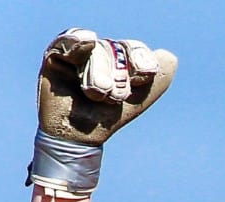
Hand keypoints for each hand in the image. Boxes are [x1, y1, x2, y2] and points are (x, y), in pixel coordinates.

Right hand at [36, 29, 176, 147]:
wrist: (79, 138)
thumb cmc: (105, 120)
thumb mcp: (137, 101)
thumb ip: (157, 79)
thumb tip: (168, 56)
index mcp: (118, 58)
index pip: (133, 49)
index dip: (140, 60)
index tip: (143, 76)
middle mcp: (98, 52)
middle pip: (114, 49)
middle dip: (117, 75)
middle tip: (113, 97)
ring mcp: (77, 52)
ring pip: (94, 49)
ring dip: (99, 72)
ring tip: (96, 94)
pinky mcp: (55, 56)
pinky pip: (67, 40)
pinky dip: (76, 39)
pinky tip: (87, 40)